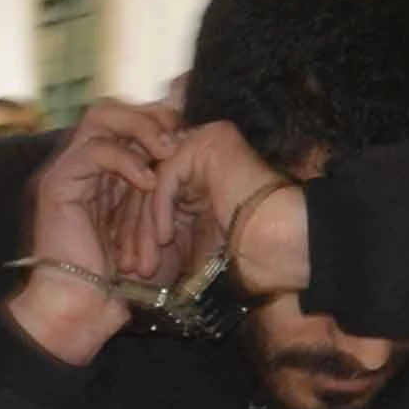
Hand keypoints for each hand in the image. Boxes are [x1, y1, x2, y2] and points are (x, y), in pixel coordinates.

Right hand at [6, 99, 177, 364]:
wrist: (85, 305)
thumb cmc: (124, 275)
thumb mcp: (154, 223)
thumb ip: (165, 190)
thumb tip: (197, 158)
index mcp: (105, 171)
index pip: (127, 120)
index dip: (158, 120)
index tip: (188, 136)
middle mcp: (84, 164)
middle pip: (112, 108)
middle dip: (150, 116)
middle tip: (178, 137)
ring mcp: (69, 170)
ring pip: (101, 117)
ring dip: (140, 128)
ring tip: (167, 151)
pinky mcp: (58, 183)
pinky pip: (94, 151)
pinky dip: (125, 159)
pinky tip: (147, 180)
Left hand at [147, 121, 309, 293]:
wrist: (279, 242)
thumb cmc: (248, 248)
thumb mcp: (195, 242)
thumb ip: (167, 237)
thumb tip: (132, 260)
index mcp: (200, 172)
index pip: (154, 196)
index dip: (139, 232)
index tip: (129, 264)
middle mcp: (200, 152)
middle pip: (150, 189)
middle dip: (137, 233)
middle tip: (130, 266)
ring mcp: (204, 142)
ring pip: (154, 185)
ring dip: (144, 228)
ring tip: (143, 261)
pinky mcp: (205, 142)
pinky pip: (167, 177)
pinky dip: (160, 210)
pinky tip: (164, 238)